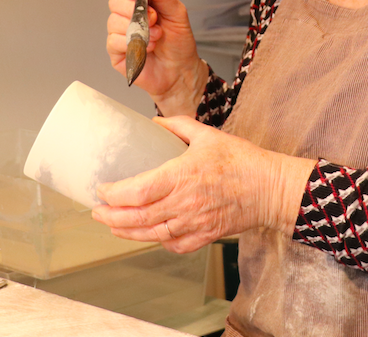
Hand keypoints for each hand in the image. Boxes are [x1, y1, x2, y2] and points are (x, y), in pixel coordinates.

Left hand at [92, 116, 315, 253]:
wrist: (270, 188)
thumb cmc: (242, 161)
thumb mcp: (208, 135)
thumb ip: (178, 126)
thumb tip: (154, 122)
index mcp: (182, 177)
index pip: (137, 191)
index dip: (114, 194)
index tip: (102, 189)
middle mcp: (184, 204)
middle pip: (137, 218)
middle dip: (111, 216)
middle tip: (97, 211)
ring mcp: (193, 224)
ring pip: (151, 235)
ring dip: (127, 232)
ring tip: (113, 225)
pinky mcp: (204, 236)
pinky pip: (174, 245)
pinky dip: (157, 241)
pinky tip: (149, 235)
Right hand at [106, 0, 205, 115]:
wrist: (181, 71)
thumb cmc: (179, 42)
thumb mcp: (177, 13)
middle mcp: (127, 13)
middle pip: (115, 0)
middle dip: (135, 10)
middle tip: (154, 19)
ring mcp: (119, 32)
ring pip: (113, 21)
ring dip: (138, 30)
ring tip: (156, 38)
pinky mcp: (116, 51)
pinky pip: (113, 41)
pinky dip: (132, 44)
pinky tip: (147, 49)